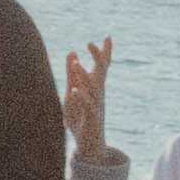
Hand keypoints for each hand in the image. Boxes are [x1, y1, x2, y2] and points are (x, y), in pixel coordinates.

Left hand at [63, 37, 114, 167]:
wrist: (88, 142)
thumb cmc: (80, 115)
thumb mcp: (72, 91)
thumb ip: (71, 73)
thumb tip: (72, 52)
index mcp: (95, 87)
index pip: (102, 67)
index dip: (105, 52)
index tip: (108, 37)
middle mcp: (98, 94)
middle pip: (101, 73)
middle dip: (97, 58)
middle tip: (90, 43)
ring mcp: (96, 106)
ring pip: (92, 89)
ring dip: (83, 77)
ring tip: (76, 65)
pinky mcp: (91, 118)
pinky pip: (87, 107)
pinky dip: (82, 98)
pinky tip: (74, 91)